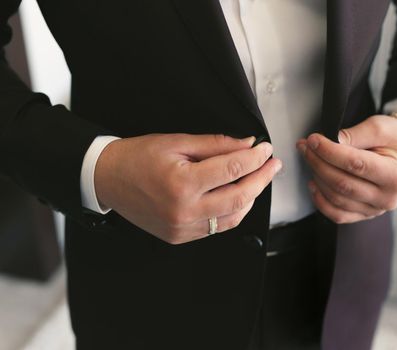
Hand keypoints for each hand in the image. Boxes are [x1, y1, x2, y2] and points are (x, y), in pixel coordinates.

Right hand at [95, 133, 280, 243]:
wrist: (107, 179)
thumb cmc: (137, 157)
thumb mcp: (176, 141)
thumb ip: (215, 145)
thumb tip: (247, 144)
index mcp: (182, 183)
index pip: (233, 169)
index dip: (255, 158)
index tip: (266, 149)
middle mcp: (184, 211)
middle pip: (240, 197)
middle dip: (262, 179)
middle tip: (273, 165)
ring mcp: (183, 228)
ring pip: (234, 217)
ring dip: (252, 197)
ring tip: (258, 178)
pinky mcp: (180, 236)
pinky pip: (218, 227)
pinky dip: (234, 211)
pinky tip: (239, 196)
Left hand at [297, 115, 396, 223]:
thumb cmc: (395, 139)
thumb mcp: (379, 128)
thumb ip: (354, 135)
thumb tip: (329, 141)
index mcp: (395, 175)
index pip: (355, 164)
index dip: (329, 152)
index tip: (313, 140)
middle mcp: (388, 197)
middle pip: (343, 183)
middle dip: (318, 163)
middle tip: (305, 147)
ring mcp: (376, 210)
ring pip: (337, 199)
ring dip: (317, 178)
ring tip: (309, 159)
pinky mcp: (365, 215)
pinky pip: (338, 215)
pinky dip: (321, 201)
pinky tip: (313, 184)